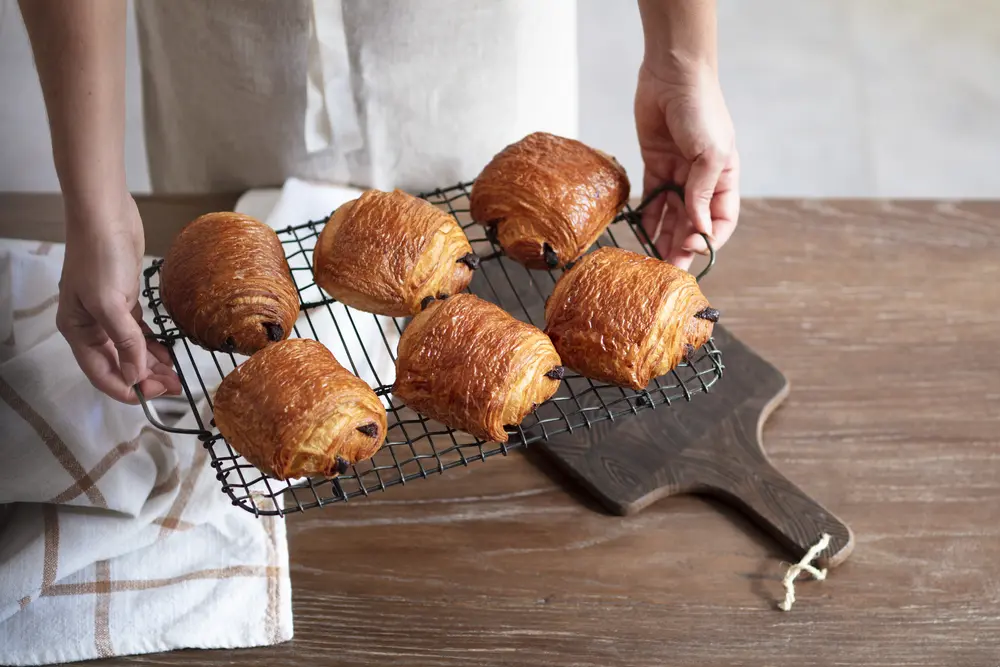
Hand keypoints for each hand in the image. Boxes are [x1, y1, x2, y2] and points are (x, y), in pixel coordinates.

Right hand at [56, 194, 180, 403]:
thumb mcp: (110, 304)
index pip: (101, 373)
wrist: (105, 216)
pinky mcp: (124, 299)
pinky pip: (137, 333)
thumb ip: (124, 342)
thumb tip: (135, 377)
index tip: (155, 397)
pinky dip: (151, 345)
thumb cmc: (100, 256)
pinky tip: (168, 354)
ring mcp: (107, 313)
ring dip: (151, 365)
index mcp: (78, 330)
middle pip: (118, 364)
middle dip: (144, 379)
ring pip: (130, 350)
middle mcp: (90, 326)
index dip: (127, 389)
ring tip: (176, 376)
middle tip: (174, 388)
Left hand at [634, 61, 739, 269]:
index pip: (722, 221)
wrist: (673, 76)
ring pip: (671, 216)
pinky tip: (641, 235)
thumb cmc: (701, 110)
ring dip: (664, 238)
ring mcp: (678, 174)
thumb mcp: (709, 154)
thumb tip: (697, 230)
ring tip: (653, 261)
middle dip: (683, 247)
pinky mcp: (655, 165)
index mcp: (725, 178)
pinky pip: (652, 199)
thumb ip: (702, 193)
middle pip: (694, 224)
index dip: (710, 239)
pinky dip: (647, 217)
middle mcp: (703, 180)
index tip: (693, 249)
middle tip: (668, 270)